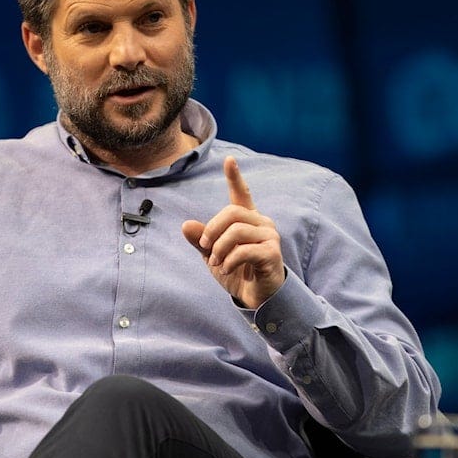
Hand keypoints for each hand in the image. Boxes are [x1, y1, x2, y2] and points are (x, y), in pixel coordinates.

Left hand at [182, 156, 284, 308]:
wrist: (256, 297)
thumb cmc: (237, 272)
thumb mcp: (213, 255)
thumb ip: (201, 240)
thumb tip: (186, 225)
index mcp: (247, 220)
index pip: (242, 194)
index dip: (235, 177)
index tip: (229, 160)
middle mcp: (261, 223)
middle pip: (231, 212)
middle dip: (212, 230)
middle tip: (205, 248)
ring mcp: (269, 236)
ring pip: (236, 230)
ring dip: (219, 248)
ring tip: (216, 263)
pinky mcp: (272, 253)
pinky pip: (244, 249)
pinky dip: (229, 260)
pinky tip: (226, 269)